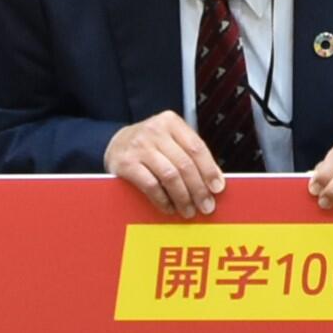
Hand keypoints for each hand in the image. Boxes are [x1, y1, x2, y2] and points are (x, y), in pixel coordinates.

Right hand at [105, 110, 226, 217]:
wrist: (114, 144)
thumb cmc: (148, 145)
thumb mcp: (169, 140)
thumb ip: (189, 155)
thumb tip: (213, 181)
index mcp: (171, 122)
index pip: (196, 147)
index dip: (209, 170)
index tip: (217, 188)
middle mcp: (155, 130)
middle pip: (185, 164)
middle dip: (198, 189)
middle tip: (206, 206)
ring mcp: (139, 146)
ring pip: (170, 175)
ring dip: (183, 197)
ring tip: (188, 210)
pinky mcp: (126, 163)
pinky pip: (151, 185)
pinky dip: (163, 200)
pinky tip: (169, 207)